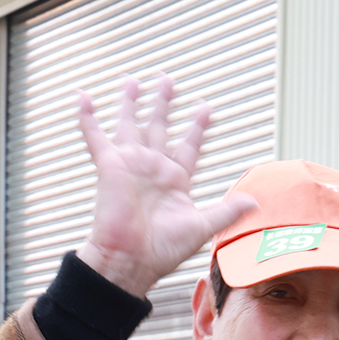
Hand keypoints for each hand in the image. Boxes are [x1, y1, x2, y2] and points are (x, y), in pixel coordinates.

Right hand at [74, 75, 258, 296]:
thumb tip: (254, 202)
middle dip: (164, 103)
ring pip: (130, 124)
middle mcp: (153, 168)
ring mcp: (130, 164)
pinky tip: (84, 98)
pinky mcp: (109, 166)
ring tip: (133, 81)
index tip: (205, 108)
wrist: (131, 259)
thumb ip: (227, 211)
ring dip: (131, 102)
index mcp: (175, 180)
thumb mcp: (202, 226)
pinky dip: (88, 117)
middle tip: (167, 80)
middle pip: (159, 126)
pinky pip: (96, 136)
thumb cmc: (162, 250)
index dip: (197, 127)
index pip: (188, 145)